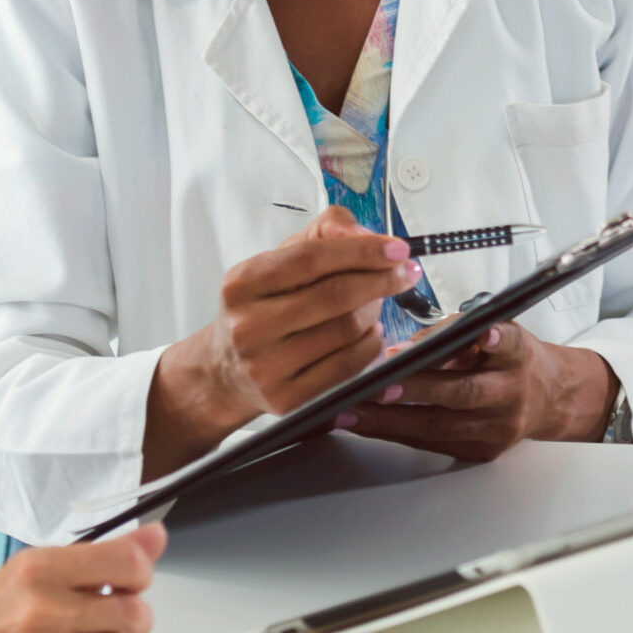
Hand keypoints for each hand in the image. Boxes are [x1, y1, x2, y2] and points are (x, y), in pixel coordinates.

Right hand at [0, 525, 164, 632]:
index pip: (128, 563)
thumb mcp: (21, 575)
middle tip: (104, 619)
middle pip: (133, 614)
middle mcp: (40, 609)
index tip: (131, 580)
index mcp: (36, 569)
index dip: (140, 575)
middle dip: (127, 619)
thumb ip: (92, 558)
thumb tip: (151, 538)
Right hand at [145, 206, 418, 473]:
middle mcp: (248, 326)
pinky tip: (369, 334)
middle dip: (381, 281)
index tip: (398, 249)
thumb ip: (322, 235)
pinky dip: (370, 346)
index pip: (311, 259)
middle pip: (334, 296)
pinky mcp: (286, 399)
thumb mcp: (279, 261)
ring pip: (345, 332)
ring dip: (375, 312)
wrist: (226, 371)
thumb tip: (362, 234)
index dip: (361, 251)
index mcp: (242, 283)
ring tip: (377, 302)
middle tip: (406, 273)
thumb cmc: (262, 307)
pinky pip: (347, 368)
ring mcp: (266, 367)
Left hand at [335, 322, 615, 459]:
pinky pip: (433, 444)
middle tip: (377, 387)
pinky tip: (365, 424)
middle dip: (417, 390)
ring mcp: (498, 429)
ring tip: (351, 413)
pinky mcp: (482, 452)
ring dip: (390, 421)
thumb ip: (452, 334)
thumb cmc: (508, 357)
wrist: (547, 398)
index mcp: (519, 355)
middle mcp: (512, 393)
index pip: (510, 344)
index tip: (485, 334)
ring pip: (440, 428)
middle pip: (464, 393)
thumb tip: (399, 351)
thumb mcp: (493, 329)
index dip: (497, 339)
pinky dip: (396, 433)